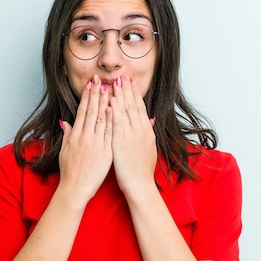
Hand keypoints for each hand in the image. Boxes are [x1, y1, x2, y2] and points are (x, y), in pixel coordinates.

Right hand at [59, 75, 112, 202]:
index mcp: (75, 137)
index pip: (82, 112)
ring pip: (101, 119)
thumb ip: (67, 135)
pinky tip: (115, 108)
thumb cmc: (70, 173)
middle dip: (96, 94)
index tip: (91, 85)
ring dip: (105, 102)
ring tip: (109, 87)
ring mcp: (95, 145)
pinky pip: (109, 133)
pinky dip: (112, 120)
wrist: (75, 190)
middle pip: (91, 111)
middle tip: (100, 79)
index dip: (87, 97)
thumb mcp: (64, 152)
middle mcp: (84, 138)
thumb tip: (65, 123)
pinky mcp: (104, 153)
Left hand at [110, 74, 156, 194]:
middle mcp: (141, 131)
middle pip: (134, 105)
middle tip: (124, 74)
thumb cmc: (141, 171)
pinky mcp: (122, 144)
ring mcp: (132, 136)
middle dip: (128, 89)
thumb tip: (149, 122)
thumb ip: (145, 134)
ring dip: (120, 95)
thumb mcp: (147, 149)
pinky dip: (114, 112)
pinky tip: (110, 101)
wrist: (140, 186)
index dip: (135, 94)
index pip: (140, 108)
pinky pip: (117, 124)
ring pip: (126, 112)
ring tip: (116, 81)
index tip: (131, 81)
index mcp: (146, 132)